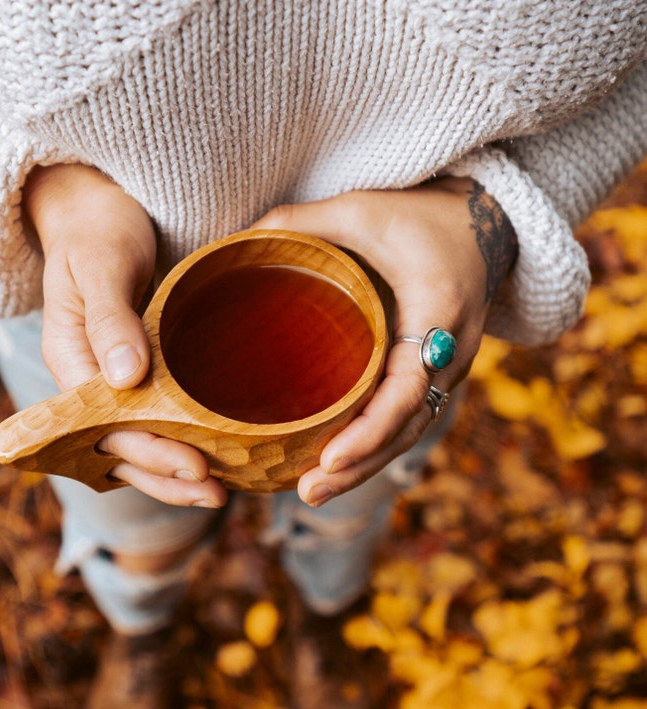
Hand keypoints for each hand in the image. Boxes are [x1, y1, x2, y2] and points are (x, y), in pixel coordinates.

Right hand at [22, 163, 227, 506]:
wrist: (97, 213)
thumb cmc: (97, 231)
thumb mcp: (100, 264)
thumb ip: (109, 319)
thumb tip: (125, 379)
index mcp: (70, 359)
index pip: (105, 424)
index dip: (149, 450)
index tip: (193, 466)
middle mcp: (86, 381)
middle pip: (119, 447)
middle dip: (165, 475)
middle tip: (215, 492)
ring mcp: (108, 383)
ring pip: (133, 446)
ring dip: (171, 475)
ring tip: (217, 493)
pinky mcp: (133, 378)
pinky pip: (149, 423)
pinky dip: (175, 447)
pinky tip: (210, 461)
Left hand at [251, 178, 516, 506]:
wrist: (482, 224)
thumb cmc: (419, 214)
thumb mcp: (361, 209)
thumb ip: (301, 224)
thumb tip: (234, 245)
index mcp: (437, 311)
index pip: (407, 388)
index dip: (371, 429)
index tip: (330, 457)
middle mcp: (451, 351)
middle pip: (408, 426)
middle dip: (361, 466)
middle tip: (308, 492)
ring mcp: (447, 368)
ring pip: (408, 432)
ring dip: (364, 467)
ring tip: (312, 492)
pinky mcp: (434, 373)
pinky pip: (406, 419)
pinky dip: (373, 446)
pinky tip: (336, 464)